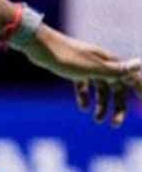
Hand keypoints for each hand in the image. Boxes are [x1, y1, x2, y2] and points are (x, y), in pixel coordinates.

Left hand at [19, 25, 141, 126]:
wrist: (40, 46)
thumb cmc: (68, 57)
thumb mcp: (93, 68)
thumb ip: (117, 70)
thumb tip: (140, 63)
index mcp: (110, 61)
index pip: (131, 78)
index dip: (139, 90)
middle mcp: (101, 63)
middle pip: (116, 88)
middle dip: (117, 107)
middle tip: (114, 125)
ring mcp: (87, 66)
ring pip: (100, 89)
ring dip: (101, 105)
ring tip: (96, 120)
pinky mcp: (73, 69)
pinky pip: (85, 86)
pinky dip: (85, 97)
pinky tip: (83, 108)